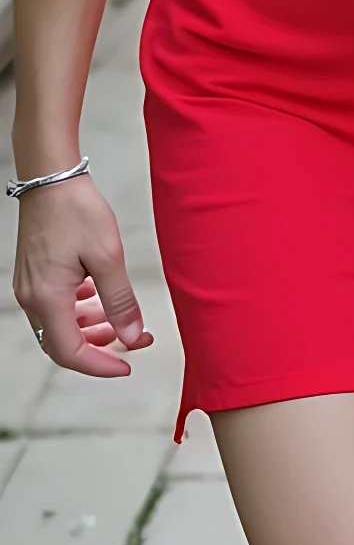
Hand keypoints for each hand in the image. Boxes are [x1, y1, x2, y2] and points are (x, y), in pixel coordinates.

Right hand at [12, 177, 152, 372]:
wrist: (51, 178)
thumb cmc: (76, 210)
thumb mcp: (107, 257)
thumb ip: (120, 301)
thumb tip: (133, 337)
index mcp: (48, 298)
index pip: (70, 353)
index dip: (101, 366)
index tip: (127, 364)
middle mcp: (32, 298)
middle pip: (61, 345)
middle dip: (98, 349)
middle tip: (132, 340)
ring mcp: (29, 287)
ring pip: (57, 326)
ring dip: (88, 330)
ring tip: (117, 320)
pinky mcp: (33, 275)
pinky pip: (53, 307)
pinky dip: (76, 311)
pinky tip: (96, 298)